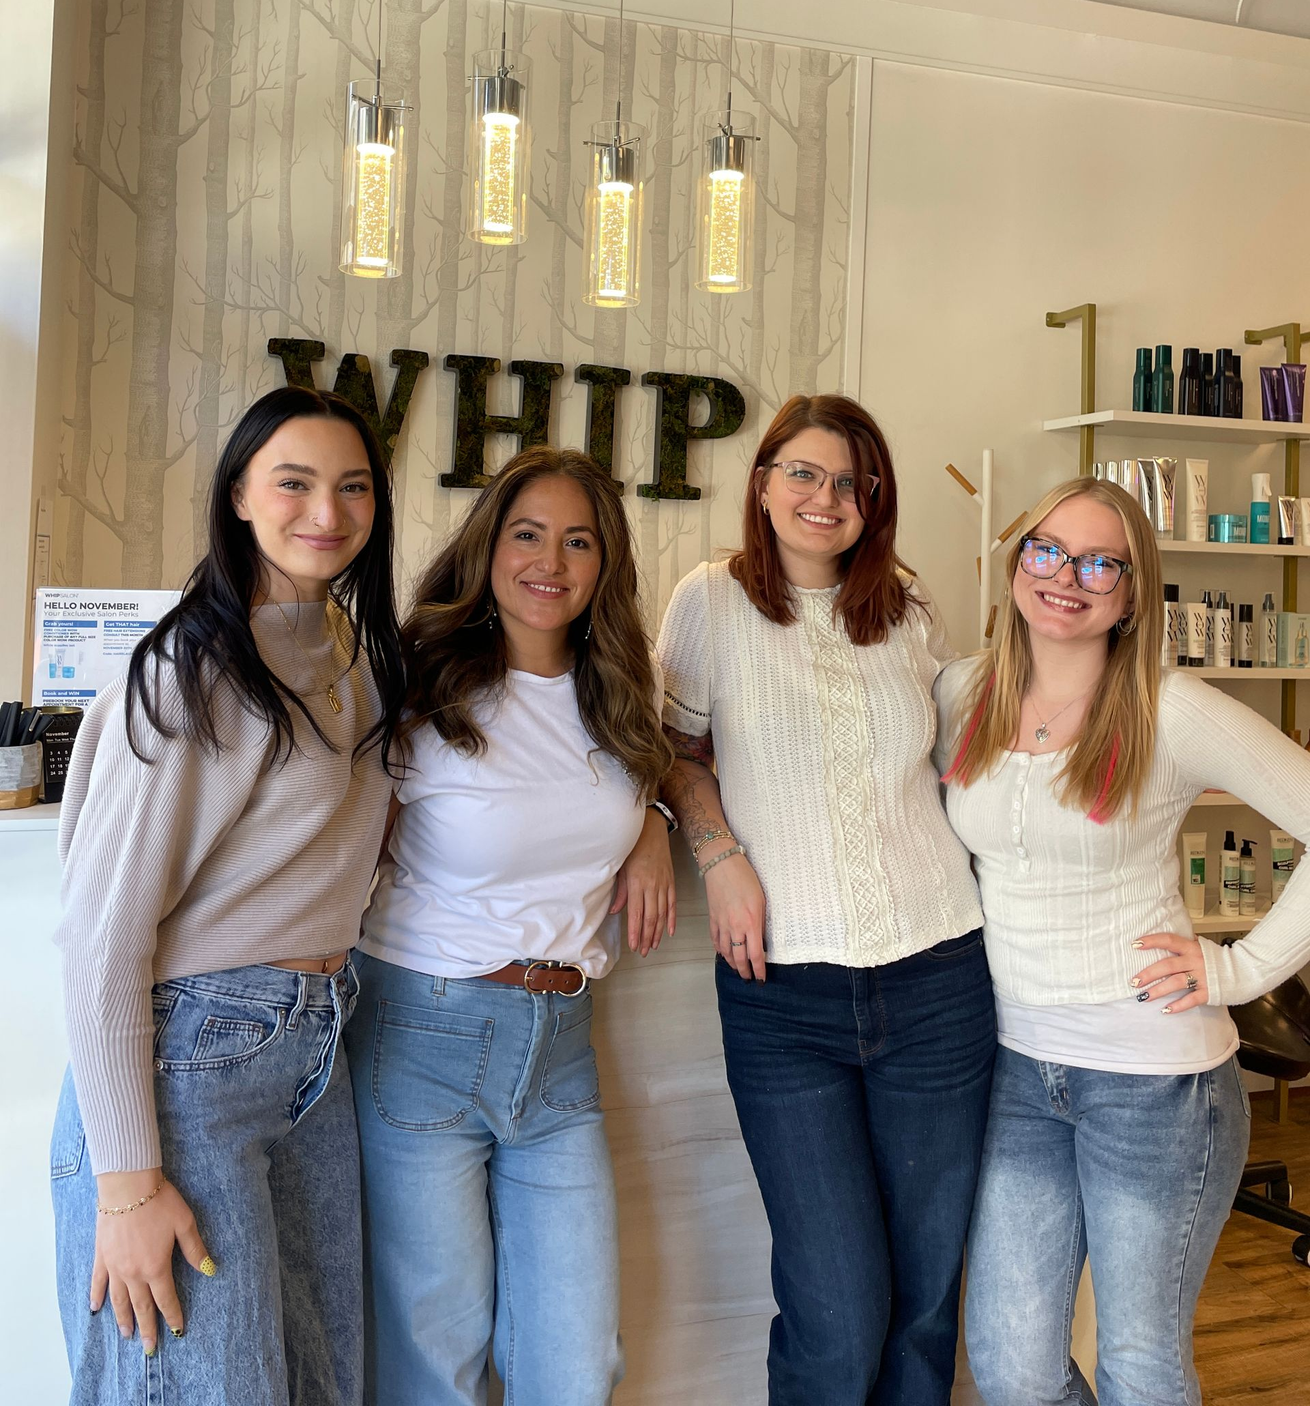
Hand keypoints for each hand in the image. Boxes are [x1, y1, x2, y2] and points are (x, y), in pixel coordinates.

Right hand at [92, 1170, 212, 1353]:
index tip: (178, 1330)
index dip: (173, 1315)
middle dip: (147, 1328)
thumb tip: (209, 1270)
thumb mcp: (184, 1223)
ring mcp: (114, 1266)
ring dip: (123, 1319)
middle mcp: (133, 1272)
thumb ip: (195, 1249)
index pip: (166, 1298)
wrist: (127, 1185)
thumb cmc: (159, 1201)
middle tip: (149, 1348)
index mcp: (155, 1266)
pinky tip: (95, 1309)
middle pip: (141, 1306)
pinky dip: (96, 1297)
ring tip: (126, 1335)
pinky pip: (97, 1282)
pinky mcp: (101, 1256)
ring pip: (118, 1300)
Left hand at [610, 809, 676, 956]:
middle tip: (644, 952)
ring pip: (662, 914)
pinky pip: (672, 904)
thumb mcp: (621, 868)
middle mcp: (652, 886)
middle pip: (651, 918)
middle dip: (647, 937)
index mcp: (637, 883)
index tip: (634, 946)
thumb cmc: (632, 848)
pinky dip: (672, 919)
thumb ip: (620, 892)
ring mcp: (663, 884)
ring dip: (658, 932)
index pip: (637, 914)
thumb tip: (616, 912)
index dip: (636, 932)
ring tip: (654, 946)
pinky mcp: (671, 882)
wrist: (651, 830)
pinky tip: (670, 931)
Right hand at [703, 842, 766, 981]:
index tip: (761, 979)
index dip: (759, 970)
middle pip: (739, 958)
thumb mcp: (761, 900)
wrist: (721, 864)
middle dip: (744, 971)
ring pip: (725, 952)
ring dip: (732, 963)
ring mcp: (721, 924)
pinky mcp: (712, 918)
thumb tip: (760, 938)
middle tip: (748, 978)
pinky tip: (723, 953)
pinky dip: (719, 950)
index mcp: (750, 923)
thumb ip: (760, 922)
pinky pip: (715, 940)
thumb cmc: (745, 878)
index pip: (756, 955)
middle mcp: (735, 927)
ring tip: (737, 968)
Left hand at [1131, 933, 1210, 1012]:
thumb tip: (1164, 939)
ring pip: (1176, 983)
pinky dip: (1178, 1005)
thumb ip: (1184, 944)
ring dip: (1158, 991)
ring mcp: (1202, 977)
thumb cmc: (1217, 958)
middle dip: (1149, 974)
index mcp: (1192, 947)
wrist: (1243, 970)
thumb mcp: (1201, 946)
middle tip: (1134, 982)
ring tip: (1143, 997)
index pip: (1169, 940)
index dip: (1152, 941)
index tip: (1135, 944)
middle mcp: (1195, 961)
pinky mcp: (1208, 992)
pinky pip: (1191, 1000)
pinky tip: (1165, 1010)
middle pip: (1168, 965)